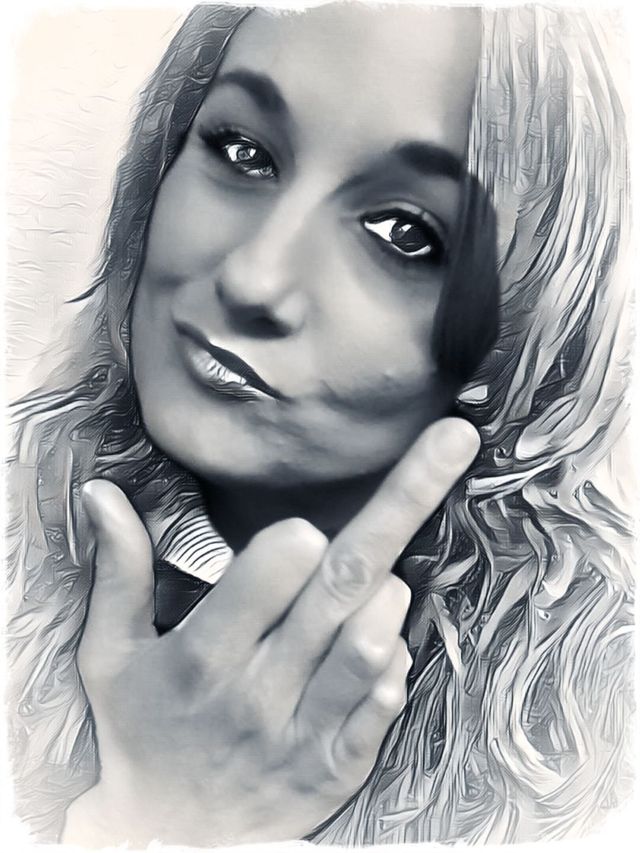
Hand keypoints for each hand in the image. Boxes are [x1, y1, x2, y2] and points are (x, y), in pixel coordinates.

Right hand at [62, 417, 479, 847]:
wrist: (174, 838)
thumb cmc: (144, 732)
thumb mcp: (111, 655)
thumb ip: (118, 571)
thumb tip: (102, 494)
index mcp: (204, 655)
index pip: (273, 572)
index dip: (294, 541)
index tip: (299, 530)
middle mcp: (262, 690)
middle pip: (345, 582)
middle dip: (406, 498)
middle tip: (454, 438)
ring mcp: (308, 730)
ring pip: (376, 637)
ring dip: (387, 595)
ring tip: (368, 587)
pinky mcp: (342, 762)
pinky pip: (389, 695)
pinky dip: (393, 658)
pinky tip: (371, 647)